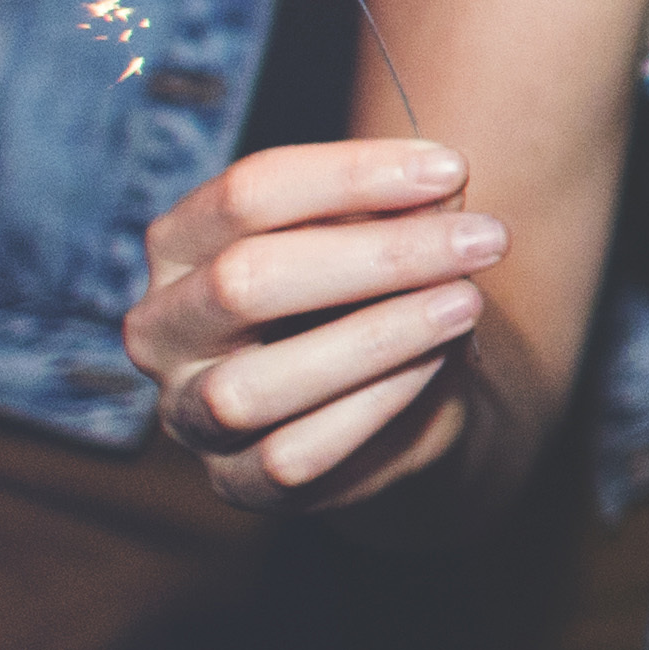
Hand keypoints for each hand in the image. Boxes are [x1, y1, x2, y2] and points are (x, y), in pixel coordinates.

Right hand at [127, 135, 497, 509]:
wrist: (399, 396)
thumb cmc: (371, 292)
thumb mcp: (384, 236)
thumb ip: (400, 208)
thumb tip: (441, 185)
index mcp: (180, 245)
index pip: (244, 194)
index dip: (350, 174)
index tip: (453, 168)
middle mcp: (162, 328)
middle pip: (245, 281)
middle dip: (378, 256)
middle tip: (486, 239)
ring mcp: (188, 413)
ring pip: (254, 385)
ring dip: (377, 338)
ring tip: (466, 302)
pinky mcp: (236, 481)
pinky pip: (293, 454)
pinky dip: (374, 403)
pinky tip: (436, 363)